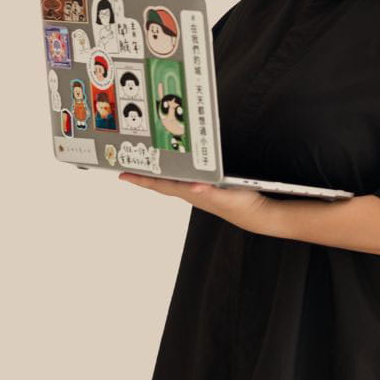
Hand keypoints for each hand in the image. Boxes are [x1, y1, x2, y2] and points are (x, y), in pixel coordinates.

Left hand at [118, 171, 269, 232]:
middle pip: (161, 182)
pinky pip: (185, 178)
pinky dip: (176, 172)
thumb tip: (194, 185)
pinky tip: (177, 167)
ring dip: (158, 173)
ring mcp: (198, 191)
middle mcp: (191, 192)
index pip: (160, 184)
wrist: (257, 215)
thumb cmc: (241, 205)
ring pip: (171, 180)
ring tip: (147, 164)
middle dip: (145, 175)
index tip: (123, 175)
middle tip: (128, 165)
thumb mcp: (225, 196)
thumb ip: (209, 191)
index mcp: (191, 192)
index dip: (141, 179)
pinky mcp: (208, 188)